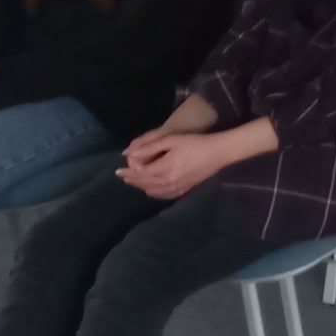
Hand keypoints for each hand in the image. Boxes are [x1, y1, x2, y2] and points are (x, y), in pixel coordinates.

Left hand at [117, 130, 231, 199]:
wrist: (217, 153)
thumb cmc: (194, 142)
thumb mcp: (171, 140)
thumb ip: (150, 148)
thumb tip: (131, 154)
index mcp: (164, 169)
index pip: (140, 174)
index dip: (128, 173)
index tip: (118, 170)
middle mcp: (168, 182)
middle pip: (145, 184)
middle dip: (132, 180)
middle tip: (123, 176)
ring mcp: (177, 188)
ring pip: (153, 191)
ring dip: (141, 187)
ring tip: (134, 181)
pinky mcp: (184, 189)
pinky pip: (164, 195)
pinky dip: (154, 193)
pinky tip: (151, 189)